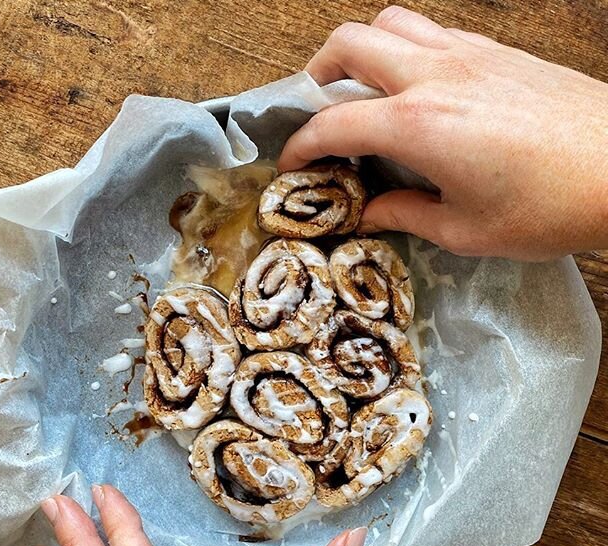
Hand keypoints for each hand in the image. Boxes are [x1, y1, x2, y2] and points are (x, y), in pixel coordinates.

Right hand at [278, 6, 607, 260]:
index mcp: (419, 124)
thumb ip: (405, 215)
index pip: (334, 122)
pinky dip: (405, 49)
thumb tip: (369, 213)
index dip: (302, 144)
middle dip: (318, 73)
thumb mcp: (465, 230)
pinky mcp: (496, 50)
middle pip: (350, 43)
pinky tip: (414, 85)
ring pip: (391, 22)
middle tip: (316, 108)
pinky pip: (432, 30)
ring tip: (359, 87)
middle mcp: (435, 75)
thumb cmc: (547, 207)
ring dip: (362, 50)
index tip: (291, 164)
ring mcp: (468, 54)